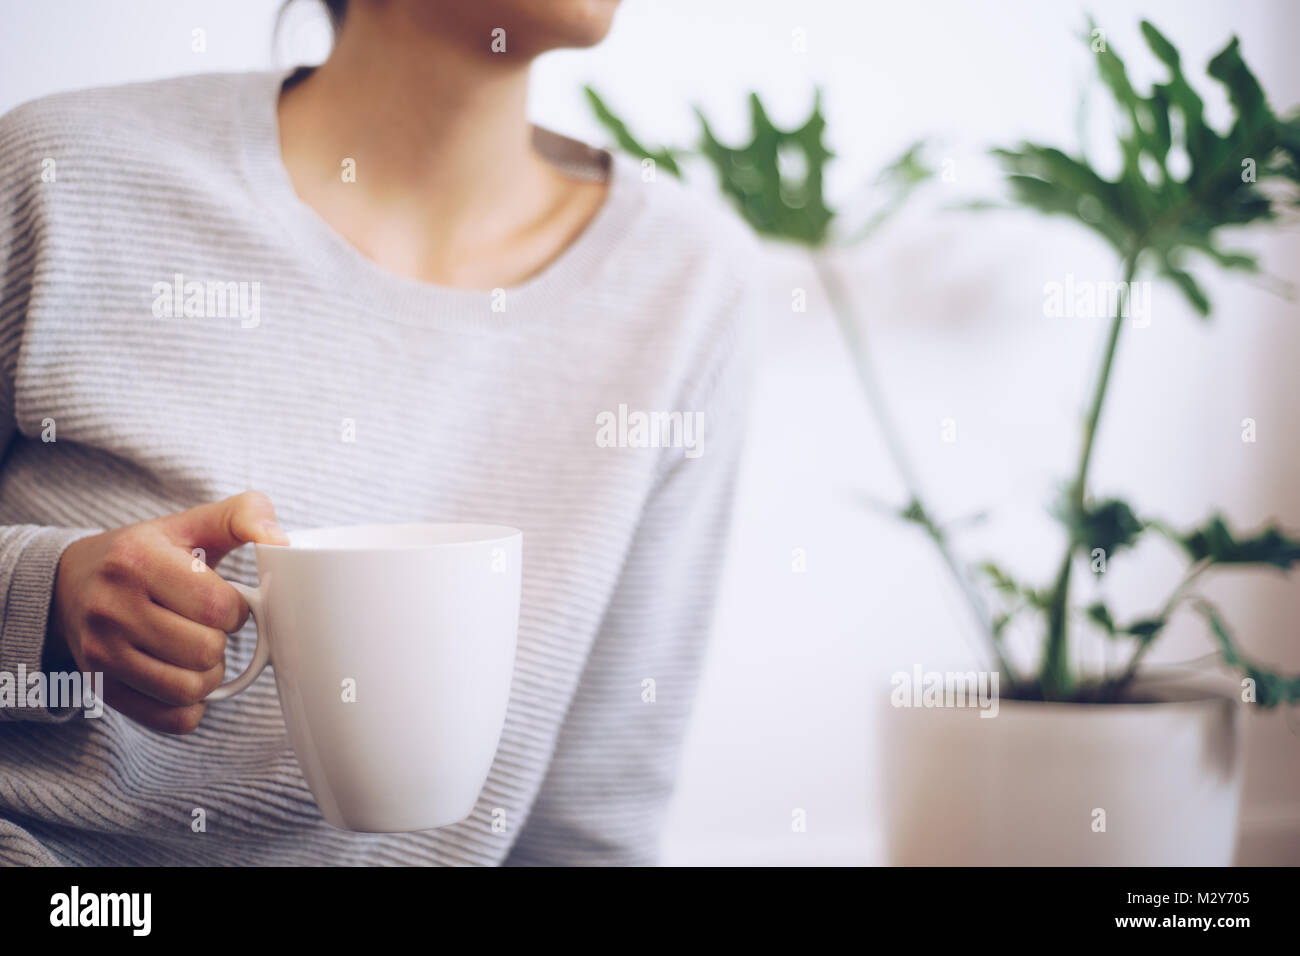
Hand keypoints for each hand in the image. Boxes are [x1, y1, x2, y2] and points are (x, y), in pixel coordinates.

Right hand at [47, 491, 289, 733]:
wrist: (68, 584)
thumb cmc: (147, 553)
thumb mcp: (191, 523)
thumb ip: (244, 515)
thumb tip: (282, 540)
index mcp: (138, 559)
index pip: (217, 606)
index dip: (237, 610)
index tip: (226, 603)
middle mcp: (111, 607)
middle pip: (205, 652)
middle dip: (222, 642)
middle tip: (209, 629)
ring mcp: (101, 652)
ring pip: (189, 690)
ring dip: (208, 676)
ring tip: (196, 652)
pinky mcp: (100, 687)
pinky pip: (170, 720)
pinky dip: (189, 706)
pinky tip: (181, 678)